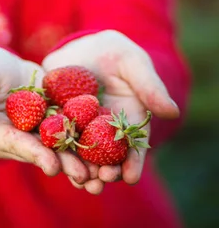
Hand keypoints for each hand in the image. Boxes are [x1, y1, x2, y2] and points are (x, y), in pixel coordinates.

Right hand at [0, 46, 89, 185]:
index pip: (17, 144)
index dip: (35, 155)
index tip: (52, 166)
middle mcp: (18, 137)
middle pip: (43, 151)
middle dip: (65, 163)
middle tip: (86, 176)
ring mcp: (36, 129)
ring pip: (59, 145)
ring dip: (80, 158)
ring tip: (102, 172)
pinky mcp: (51, 118)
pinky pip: (69, 128)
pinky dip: (86, 136)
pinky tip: (108, 144)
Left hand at [42, 30, 179, 193]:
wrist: (83, 46)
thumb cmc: (116, 54)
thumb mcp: (133, 64)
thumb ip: (150, 87)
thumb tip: (172, 111)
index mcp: (127, 121)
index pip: (132, 147)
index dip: (133, 163)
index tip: (130, 177)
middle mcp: (104, 131)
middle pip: (106, 157)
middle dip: (106, 171)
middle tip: (102, 181)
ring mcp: (79, 127)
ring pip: (81, 153)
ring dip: (81, 169)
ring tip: (81, 181)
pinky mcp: (57, 119)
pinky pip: (56, 137)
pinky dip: (56, 150)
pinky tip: (54, 159)